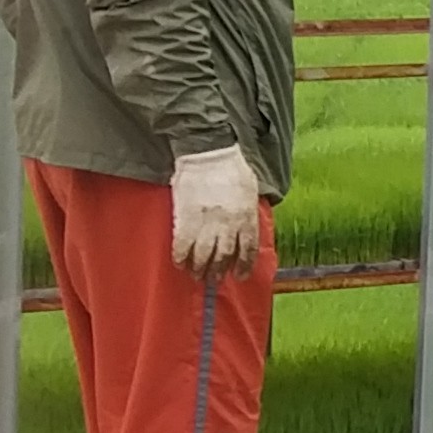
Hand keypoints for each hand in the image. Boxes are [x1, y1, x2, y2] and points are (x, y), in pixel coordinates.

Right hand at [168, 146, 263, 279]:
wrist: (209, 153)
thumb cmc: (233, 169)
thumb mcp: (251, 191)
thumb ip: (249, 212)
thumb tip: (247, 229)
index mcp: (247, 217)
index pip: (248, 249)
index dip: (244, 265)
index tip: (241, 275)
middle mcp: (228, 224)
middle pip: (224, 256)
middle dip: (219, 271)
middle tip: (215, 278)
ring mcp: (206, 222)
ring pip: (204, 254)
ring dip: (200, 268)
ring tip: (197, 275)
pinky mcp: (185, 217)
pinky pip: (183, 244)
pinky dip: (181, 257)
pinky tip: (180, 263)